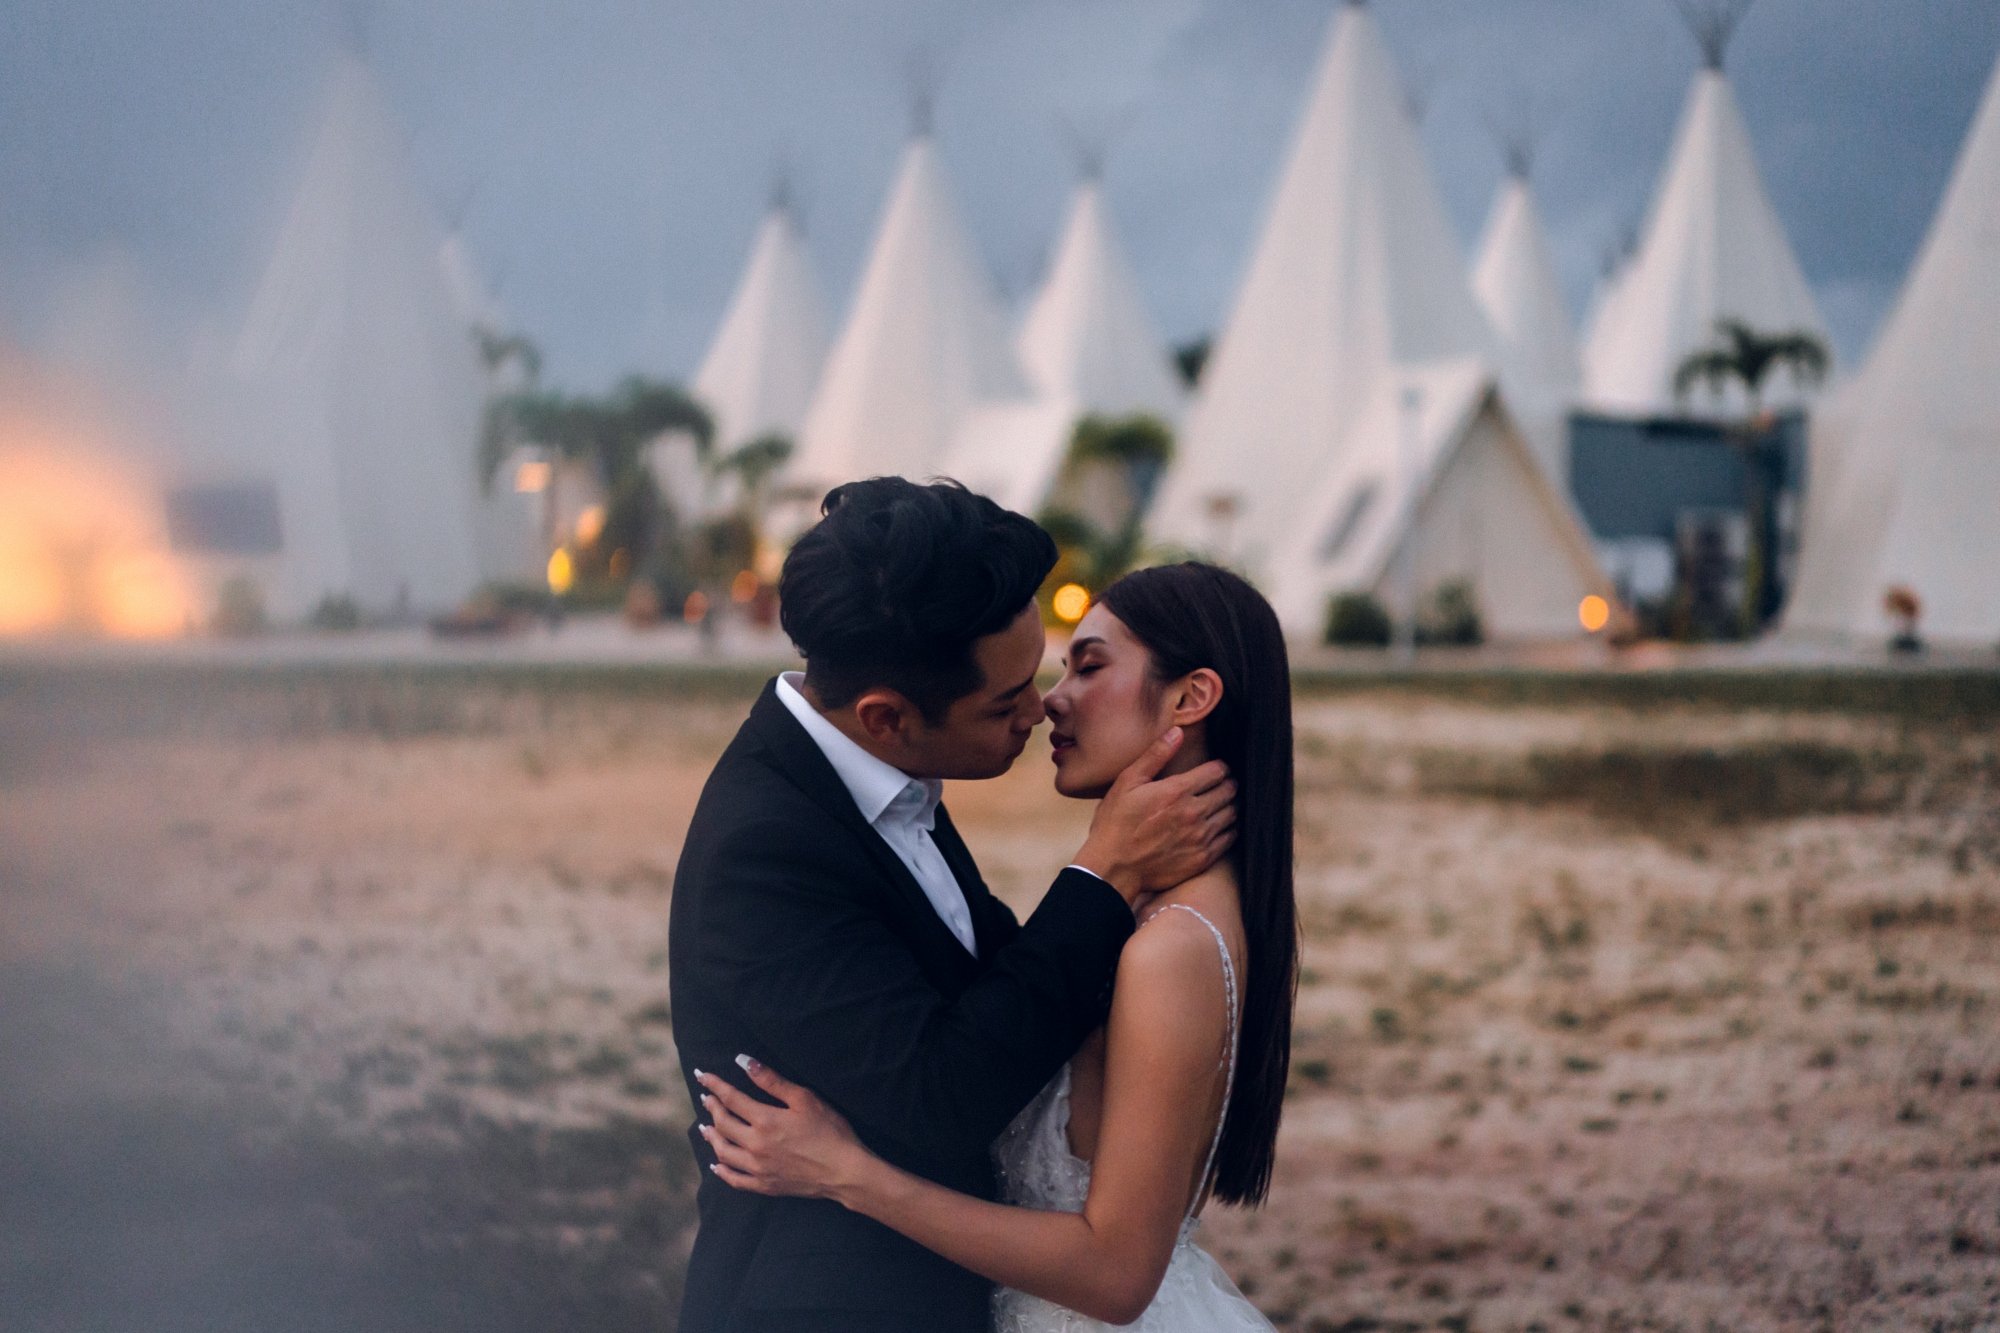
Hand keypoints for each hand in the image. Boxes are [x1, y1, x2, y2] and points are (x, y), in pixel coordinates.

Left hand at [695, 1058, 866, 1202]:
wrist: (844, 1171)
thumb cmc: (830, 1131)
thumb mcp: (804, 1099)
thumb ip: (772, 1081)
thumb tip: (744, 1062)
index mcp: (765, 1121)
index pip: (731, 1099)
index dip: (715, 1085)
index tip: (702, 1075)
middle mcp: (755, 1145)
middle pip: (723, 1125)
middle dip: (712, 1108)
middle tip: (706, 1099)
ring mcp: (758, 1168)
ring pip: (724, 1152)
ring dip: (712, 1137)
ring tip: (705, 1128)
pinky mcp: (765, 1185)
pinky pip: (735, 1180)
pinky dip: (722, 1171)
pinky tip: (717, 1165)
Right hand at [1072, 727, 1236, 903]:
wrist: (1113, 868)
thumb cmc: (1115, 824)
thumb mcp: (1127, 783)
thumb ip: (1155, 756)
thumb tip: (1177, 732)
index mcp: (1177, 791)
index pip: (1216, 771)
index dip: (1219, 767)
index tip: (1215, 769)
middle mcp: (1193, 813)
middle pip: (1228, 791)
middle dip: (1227, 784)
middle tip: (1221, 785)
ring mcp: (1200, 837)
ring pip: (1232, 814)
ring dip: (1230, 806)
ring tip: (1221, 804)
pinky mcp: (1202, 859)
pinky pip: (1229, 839)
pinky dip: (1229, 829)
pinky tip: (1219, 827)